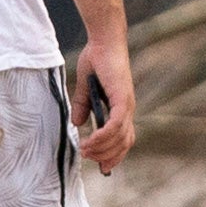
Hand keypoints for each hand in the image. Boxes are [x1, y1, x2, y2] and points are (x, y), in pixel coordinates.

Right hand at [73, 51, 136, 176]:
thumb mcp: (84, 87)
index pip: (124, 139)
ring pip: (119, 138)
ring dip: (102, 148)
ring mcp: (127, 104)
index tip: (102, 166)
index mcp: (122, 108)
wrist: (103, 40)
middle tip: (88, 158)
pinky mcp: (122, 98)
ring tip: (85, 151)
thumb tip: (77, 124)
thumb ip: (82, 106)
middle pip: (124, 143)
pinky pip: (115, 125)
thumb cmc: (96, 59)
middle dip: (107, 156)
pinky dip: (103, 136)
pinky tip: (90, 141)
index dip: (115, 154)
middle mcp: (128, 109)